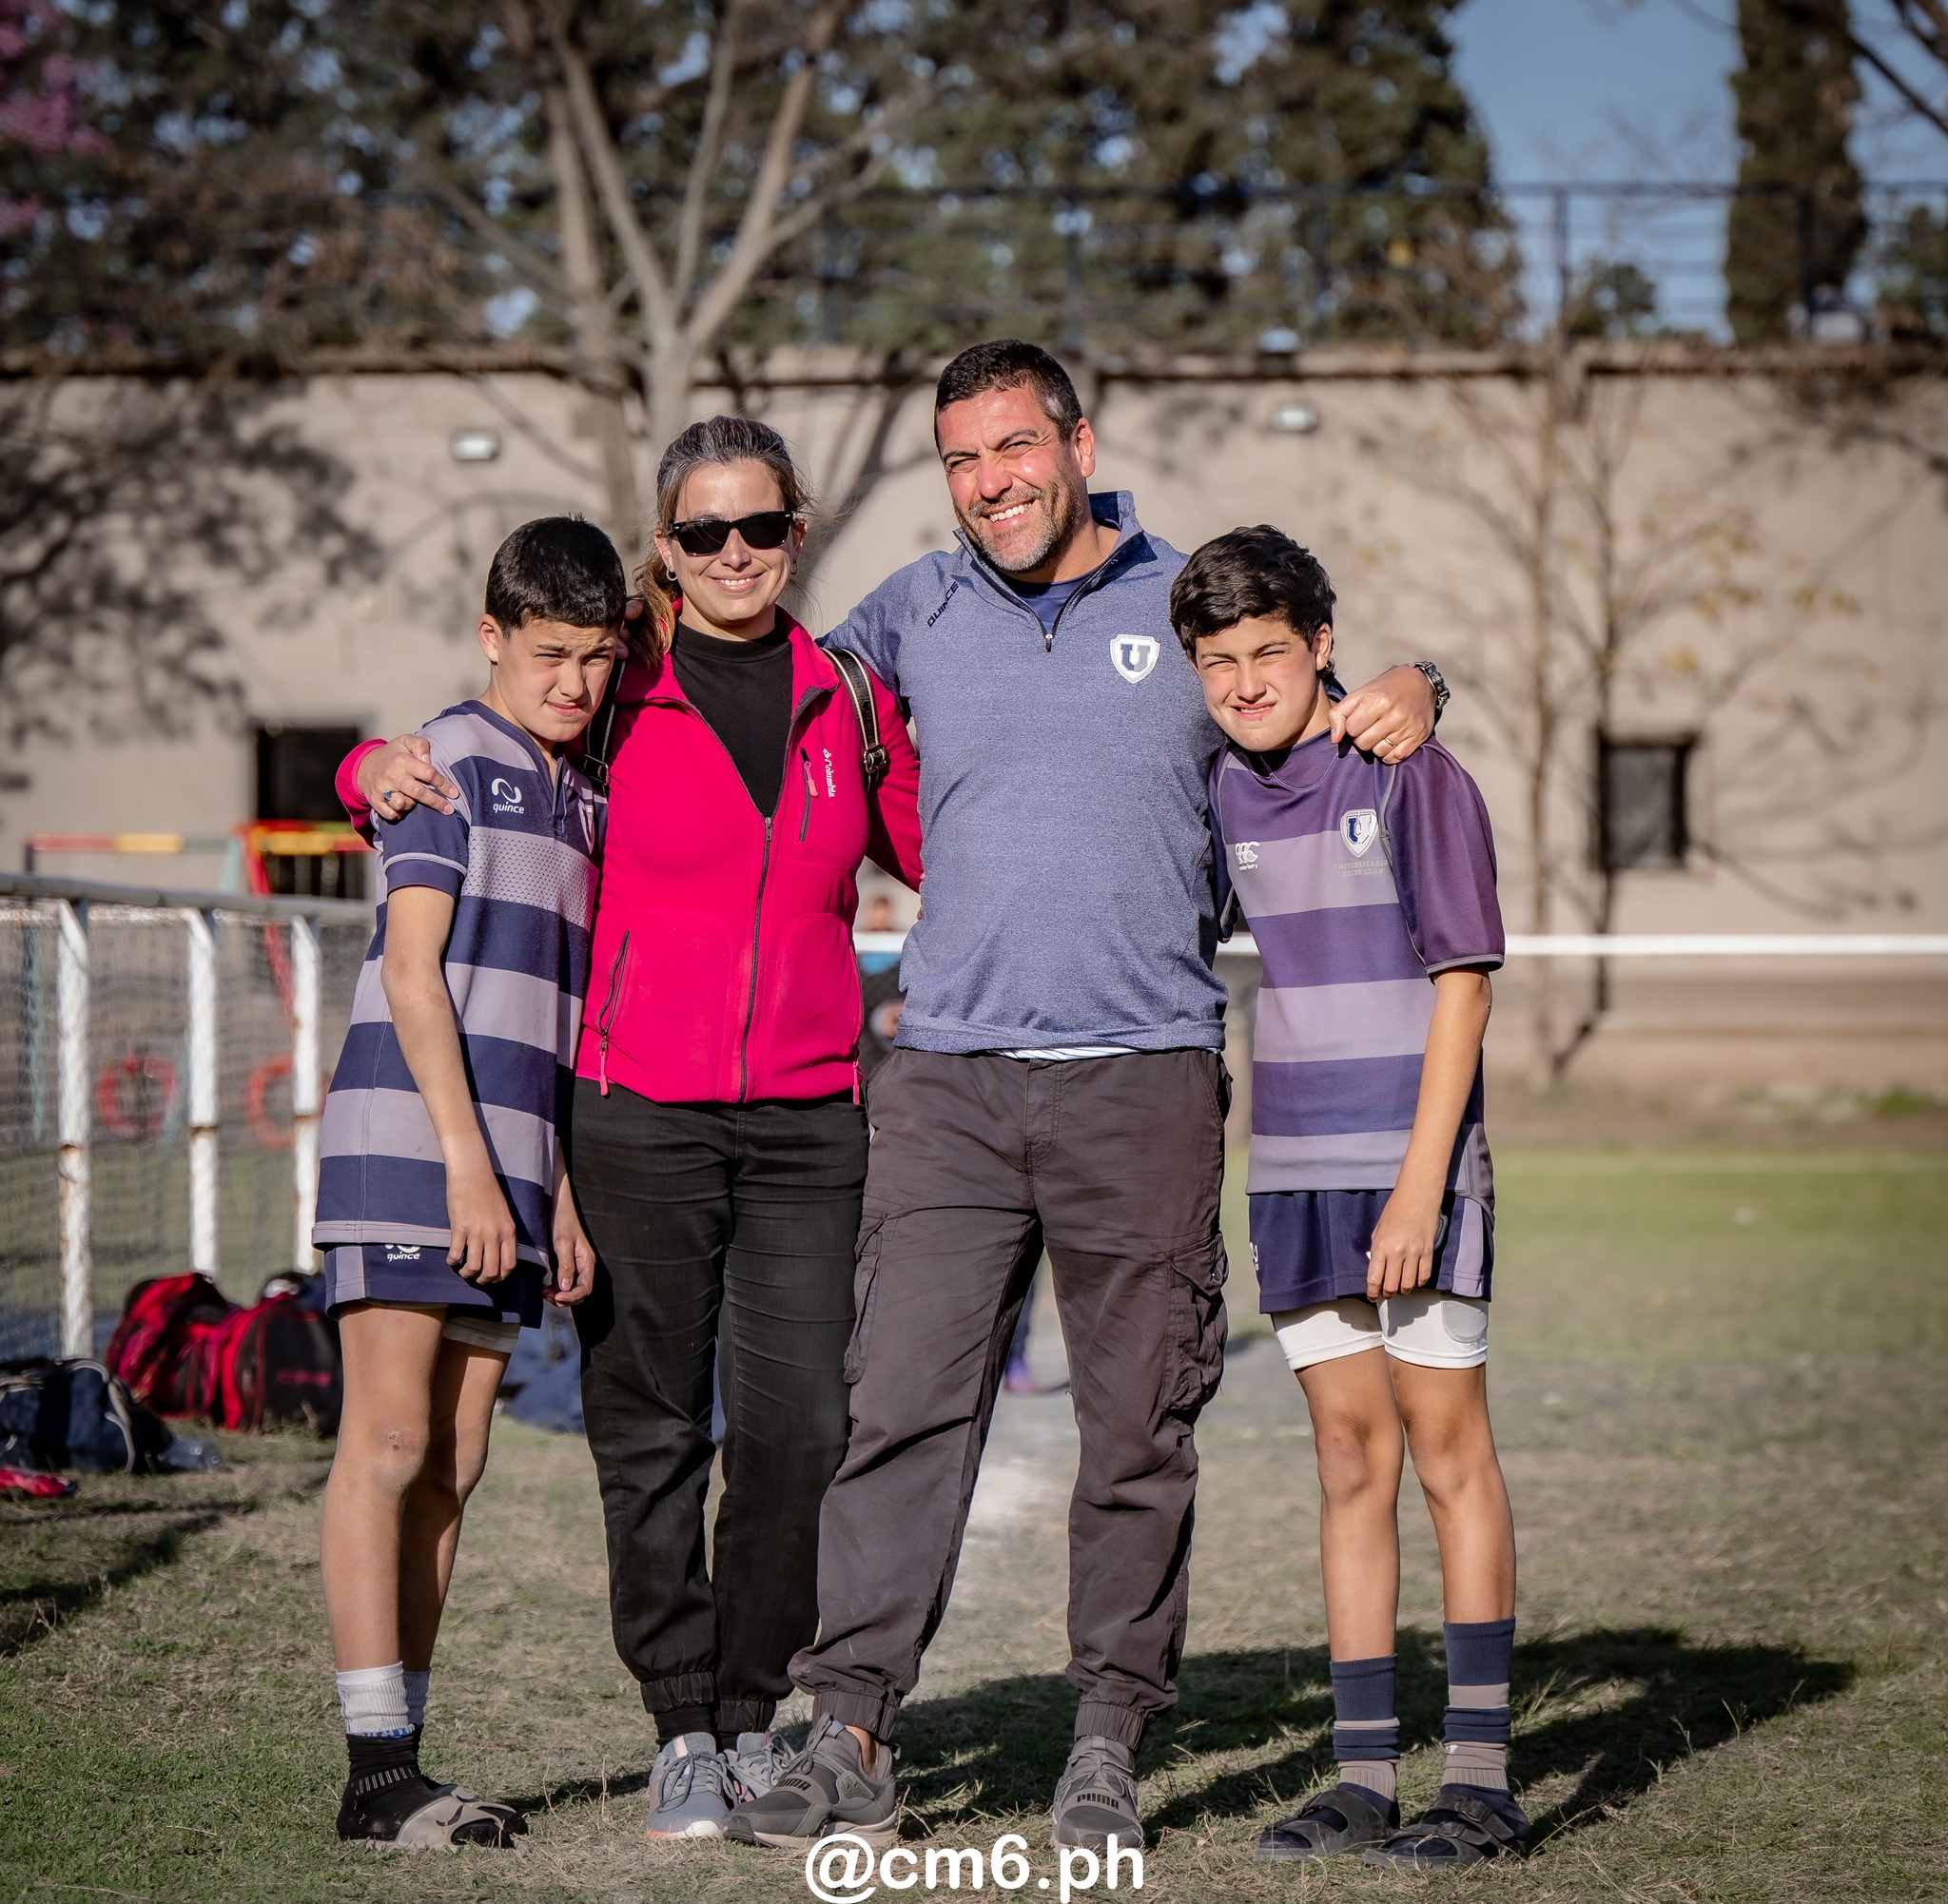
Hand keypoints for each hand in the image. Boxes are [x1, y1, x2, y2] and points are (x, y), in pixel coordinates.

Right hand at [359, 734, 459, 819]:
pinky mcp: (375, 801)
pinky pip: (390, 814)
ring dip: (413, 806)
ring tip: (416, 802)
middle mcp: (392, 775)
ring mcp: (382, 789)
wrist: (365, 765)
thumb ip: (420, 746)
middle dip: (436, 802)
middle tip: (449, 809)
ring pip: (403, 804)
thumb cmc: (394, 754)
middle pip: (418, 792)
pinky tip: (404, 810)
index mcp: (402, 760)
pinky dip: (398, 814)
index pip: (428, 773)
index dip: (443, 784)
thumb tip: (429, 760)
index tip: (454, 793)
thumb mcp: (405, 741)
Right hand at [446, 1158, 518, 1284]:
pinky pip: (456, 1254)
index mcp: (509, 1231)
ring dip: (467, 1273)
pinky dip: (452, 1261)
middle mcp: (495, 1234)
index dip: (501, 1276)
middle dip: (484, 1280)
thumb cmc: (489, 1192)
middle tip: (477, 1279)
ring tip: (463, 1271)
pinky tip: (451, 1259)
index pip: (509, 1264)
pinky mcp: (460, 1228)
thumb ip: (504, 1234)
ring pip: (473, 1266)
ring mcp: (477, 1232)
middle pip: (491, 1270)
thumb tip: (500, 1253)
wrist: (472, 1174)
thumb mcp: (504, 1214)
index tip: (494, 1278)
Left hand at [548, 1192, 596, 1306]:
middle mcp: (583, 1266)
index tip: (557, 1297)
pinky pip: (562, 1283)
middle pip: (579, 1292)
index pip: (585, 1288)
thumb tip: (565, 1288)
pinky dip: (554, 1289)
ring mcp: (574, 1266)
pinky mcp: (565, 1264)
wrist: (557, 1206)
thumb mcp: (562, 1243)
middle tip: (548, 1296)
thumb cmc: (562, 1221)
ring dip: (558, 1295)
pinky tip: (544, 1287)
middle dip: (565, 1298)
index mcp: (587, 1261)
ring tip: (544, 1293)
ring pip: (570, 1290)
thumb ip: (565, 1266)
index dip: (572, 1297)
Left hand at [1329, 664, 1437, 762]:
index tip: (1361, 718)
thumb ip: (1339, 713)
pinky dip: (1390, 753)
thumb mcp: (1360, 693)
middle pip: (1363, 743)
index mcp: (1378, 701)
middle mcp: (1394, 715)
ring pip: (1378, 752)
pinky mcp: (1418, 737)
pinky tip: (1391, 741)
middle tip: (1371, 725)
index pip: (1351, 729)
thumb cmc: (1386, 689)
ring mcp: (1407, 727)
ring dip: (1376, 745)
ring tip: (1382, 731)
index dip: (1353, 725)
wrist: (1421, 683)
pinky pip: (1395, 758)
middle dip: (1363, 736)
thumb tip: (1335, 739)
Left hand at [1367, 1189, 1441, 1300]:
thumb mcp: (1378, 1230)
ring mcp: (1414, 1254)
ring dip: (1403, 1291)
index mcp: (1381, 1246)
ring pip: (1408, 1285)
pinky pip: (1424, 1276)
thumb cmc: (1396, 1209)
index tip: (1372, 1295)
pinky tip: (1413, 1280)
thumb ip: (1376, 1250)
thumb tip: (1376, 1267)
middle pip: (1392, 1286)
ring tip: (1400, 1288)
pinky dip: (1418, 1283)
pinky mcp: (1428, 1253)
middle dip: (1387, 1294)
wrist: (1418, 1196)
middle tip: (1386, 1293)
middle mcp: (1397, 1253)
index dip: (1372, 1292)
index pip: (1374, 1278)